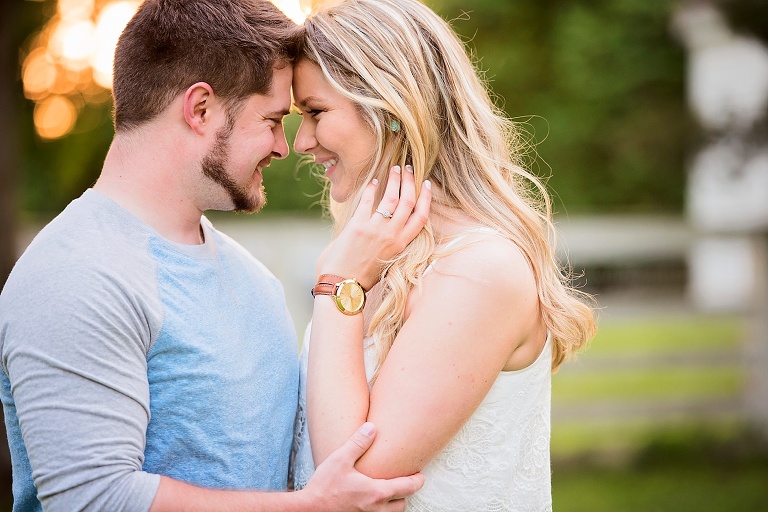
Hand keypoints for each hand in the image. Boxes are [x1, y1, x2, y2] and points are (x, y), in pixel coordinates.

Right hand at [302, 422, 424, 511]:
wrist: (308, 510)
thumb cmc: (324, 487)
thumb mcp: (340, 460)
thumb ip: (358, 443)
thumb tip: (371, 428)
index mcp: (376, 493)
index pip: (407, 487)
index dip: (417, 480)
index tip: (420, 475)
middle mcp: (376, 509)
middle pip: (402, 504)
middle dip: (405, 494)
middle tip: (404, 482)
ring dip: (393, 505)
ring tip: (389, 493)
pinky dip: (381, 511)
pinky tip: (372, 502)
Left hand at [321, 165, 431, 289]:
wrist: (343, 285)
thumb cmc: (364, 276)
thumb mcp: (388, 259)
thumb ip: (393, 241)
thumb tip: (394, 222)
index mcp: (402, 245)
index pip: (421, 216)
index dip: (426, 198)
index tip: (426, 184)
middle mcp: (392, 235)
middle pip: (408, 202)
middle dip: (410, 182)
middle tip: (410, 169)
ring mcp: (375, 230)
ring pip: (391, 198)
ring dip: (394, 180)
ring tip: (395, 168)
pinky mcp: (357, 226)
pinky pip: (368, 201)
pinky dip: (371, 188)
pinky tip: (373, 180)